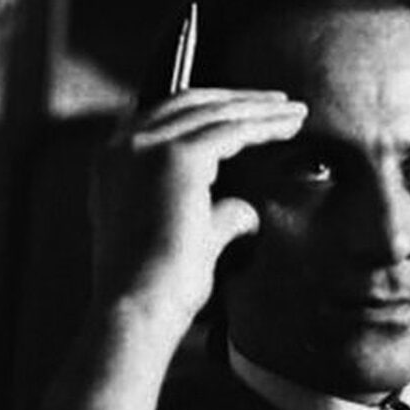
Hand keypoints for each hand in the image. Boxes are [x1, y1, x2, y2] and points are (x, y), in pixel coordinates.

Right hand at [91, 88, 307, 326]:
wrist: (139, 308)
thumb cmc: (159, 289)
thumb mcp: (183, 238)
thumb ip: (211, 214)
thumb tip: (245, 211)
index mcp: (114, 162)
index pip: (167, 117)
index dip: (210, 110)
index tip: (246, 112)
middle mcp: (123, 146)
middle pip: (191, 103)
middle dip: (238, 100)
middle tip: (279, 102)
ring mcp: (147, 147)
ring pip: (215, 112)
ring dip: (259, 108)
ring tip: (296, 112)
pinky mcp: (178, 157)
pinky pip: (232, 129)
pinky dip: (264, 125)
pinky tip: (290, 127)